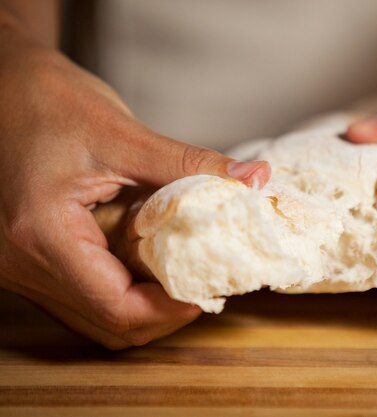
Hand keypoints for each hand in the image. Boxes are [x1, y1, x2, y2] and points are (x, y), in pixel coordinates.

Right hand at [0, 17, 270, 347]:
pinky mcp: (29, 258)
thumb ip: (189, 165)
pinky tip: (146, 264)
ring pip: (93, 318)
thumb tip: (252, 179)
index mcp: (42, 234)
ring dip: (141, 305)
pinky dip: (119, 291)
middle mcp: (22, 262)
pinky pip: (81, 296)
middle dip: (160, 314)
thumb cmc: (49, 101)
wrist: (3, 85)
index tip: (206, 292)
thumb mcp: (124, 134)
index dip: (169, 310)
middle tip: (200, 285)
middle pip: (106, 324)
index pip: (116, 307)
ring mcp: (20, 265)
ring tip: (178, 275)